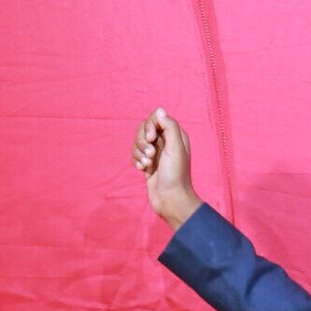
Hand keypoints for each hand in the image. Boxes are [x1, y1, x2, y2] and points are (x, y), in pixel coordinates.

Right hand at [132, 108, 201, 229]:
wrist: (171, 200)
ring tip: (148, 165)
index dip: (150, 126)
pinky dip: (136, 160)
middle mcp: (165, 142)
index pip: (155, 118)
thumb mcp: (176, 148)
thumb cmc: (176, 175)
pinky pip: (134, 154)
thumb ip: (169, 126)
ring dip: (139, 153)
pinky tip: (142, 170)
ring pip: (137, 142)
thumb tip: (159, 110)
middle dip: (142, 141)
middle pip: (143, 128)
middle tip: (151, 155)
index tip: (152, 139)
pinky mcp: (147, 164)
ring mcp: (155, 153)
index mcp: (175, 135)